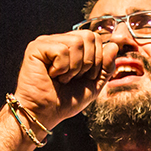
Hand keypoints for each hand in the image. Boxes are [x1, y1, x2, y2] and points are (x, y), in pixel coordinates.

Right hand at [0, 30, 120, 150]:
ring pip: (77, 42)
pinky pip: (61, 50)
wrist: (45, 114)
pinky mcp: (36, 48)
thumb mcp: (94, 84)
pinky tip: (52, 76)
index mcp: (72, 47)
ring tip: (62, 78)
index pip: (95, 38)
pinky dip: (62, 68)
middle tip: (73, 78)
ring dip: (74, 67)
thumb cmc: (65, 101)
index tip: (85, 77)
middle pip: (89, 36)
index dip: (98, 59)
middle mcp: (59, 41)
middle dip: (88, 63)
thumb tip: (114, 45)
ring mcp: (47, 43)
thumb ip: (106, 66)